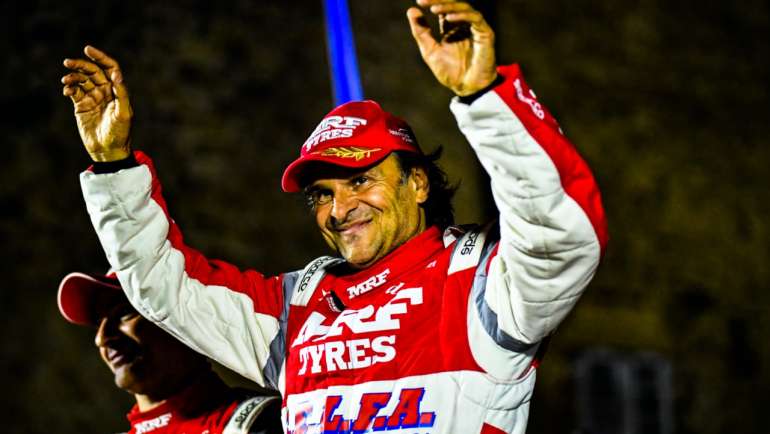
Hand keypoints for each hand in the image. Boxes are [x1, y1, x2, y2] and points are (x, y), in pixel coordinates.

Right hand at [62, 46, 132, 161]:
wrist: (108, 150)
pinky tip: (67, 91)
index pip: (109, 68)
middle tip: (67, 62)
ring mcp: (93, 98)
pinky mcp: (81, 106)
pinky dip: (69, 88)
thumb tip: (116, 74)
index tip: (87, 49)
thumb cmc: (120, 133)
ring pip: (81, 80)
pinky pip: (74, 92)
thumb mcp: (123, 113)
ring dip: (73, 76)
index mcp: (117, 90)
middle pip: (93, 71)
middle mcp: (105, 91)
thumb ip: (120, 93)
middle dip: (81, 64)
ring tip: (65, 80)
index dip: (100, 57)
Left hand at [407, 0, 496, 95]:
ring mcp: (475, 28)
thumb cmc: (450, 72)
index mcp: (451, 29)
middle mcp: (464, 26)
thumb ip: (421, 32)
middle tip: (424, 0)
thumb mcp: (429, 51)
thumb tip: (411, 10)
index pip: (443, 9)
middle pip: (453, 5)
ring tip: (434, 8)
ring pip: (464, 8)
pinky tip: (449, 17)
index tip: (419, 1)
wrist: (466, 88)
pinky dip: (462, 15)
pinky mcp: (485, 33)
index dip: (432, 2)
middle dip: (439, 0)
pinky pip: (475, 18)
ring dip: (449, 5)